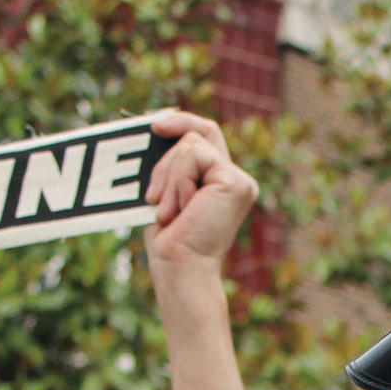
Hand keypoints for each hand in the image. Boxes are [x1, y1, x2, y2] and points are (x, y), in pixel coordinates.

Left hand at [143, 111, 258, 275]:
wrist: (180, 268)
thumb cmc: (170, 241)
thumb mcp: (167, 193)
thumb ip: (172, 165)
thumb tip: (158, 125)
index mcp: (222, 182)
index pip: (206, 135)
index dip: (182, 121)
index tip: (155, 124)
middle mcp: (236, 179)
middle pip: (198, 134)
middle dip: (166, 157)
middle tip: (152, 195)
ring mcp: (239, 179)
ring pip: (191, 144)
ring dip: (168, 178)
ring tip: (168, 212)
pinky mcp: (234, 181)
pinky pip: (194, 154)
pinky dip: (177, 180)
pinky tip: (180, 209)